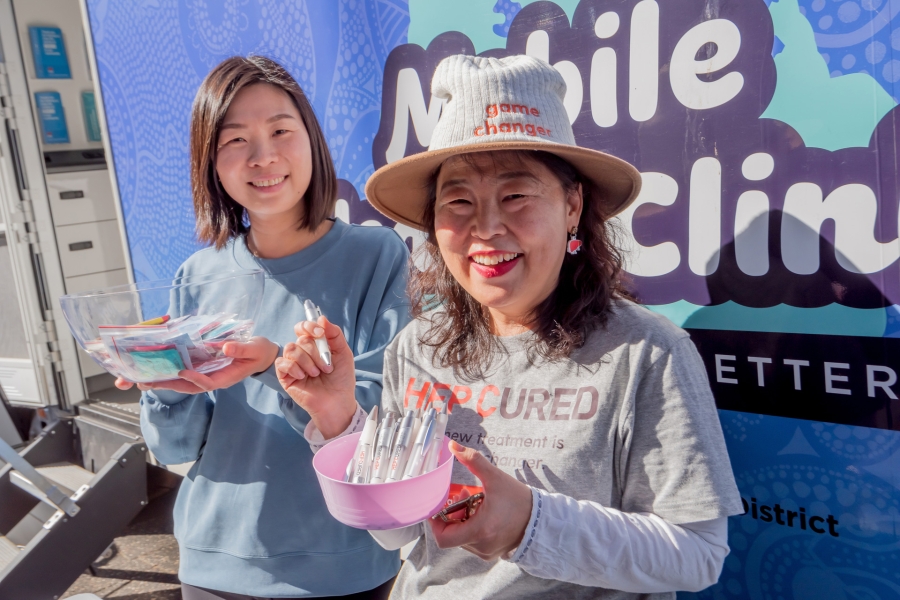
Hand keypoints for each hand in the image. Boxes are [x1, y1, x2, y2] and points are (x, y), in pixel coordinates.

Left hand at [113, 336, 278, 393]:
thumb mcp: (255, 349)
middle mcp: (215, 379)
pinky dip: (172, 374)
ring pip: (185, 384)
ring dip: (165, 382)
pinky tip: (159, 370)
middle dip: (169, 386)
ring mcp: (209, 375)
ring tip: (145, 380)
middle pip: (189, 387)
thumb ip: (242, 349)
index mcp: (227, 377)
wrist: (262, 355)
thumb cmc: (259, 352)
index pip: (208, 383)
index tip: (182, 372)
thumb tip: (226, 347)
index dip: (195, 379)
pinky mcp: (206, 369)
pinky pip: (187, 375)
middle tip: (146, 383)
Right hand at [275, 316, 357, 438]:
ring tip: (316, 374)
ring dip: (307, 361)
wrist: (337, 401)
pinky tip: (304, 377)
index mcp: (314, 345)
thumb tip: (321, 318)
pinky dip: (294, 368)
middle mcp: (302, 352)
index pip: (303, 327)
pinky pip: (282, 363)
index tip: (320, 334)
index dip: (309, 326)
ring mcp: (292, 364)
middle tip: (327, 367)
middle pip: (301, 339)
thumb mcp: (343, 353)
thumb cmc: (341, 379)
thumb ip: (335, 334)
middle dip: (316, 352)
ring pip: (291, 348)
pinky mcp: (285, 376)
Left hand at [429, 441, 532, 560]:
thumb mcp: (496, 478)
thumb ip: (473, 460)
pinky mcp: (491, 552)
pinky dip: (470, 528)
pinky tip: (480, 512)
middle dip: (451, 515)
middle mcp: (481, 545)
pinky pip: (471, 542)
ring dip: (460, 520)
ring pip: (461, 539)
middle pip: (451, 535)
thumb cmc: (519, 500)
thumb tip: (454, 446)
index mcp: (481, 530)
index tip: (439, 506)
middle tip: (461, 497)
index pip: (444, 538)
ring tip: (472, 501)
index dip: (435, 523)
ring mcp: (486, 552)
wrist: (542, 519)